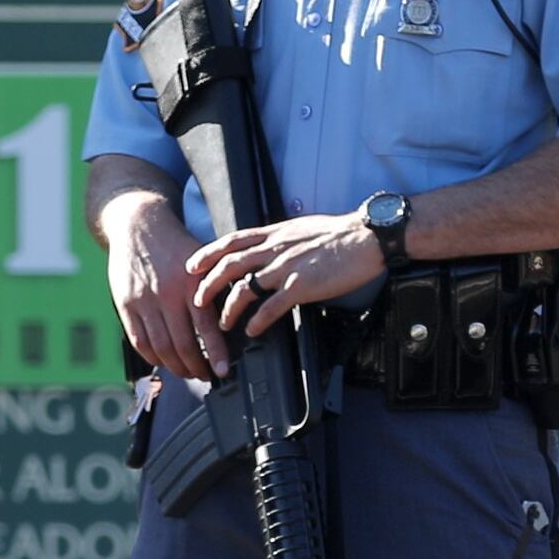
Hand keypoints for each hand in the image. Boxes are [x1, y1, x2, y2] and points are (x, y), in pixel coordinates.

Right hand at [102, 194, 220, 381]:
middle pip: (181, 344)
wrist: (139, 224)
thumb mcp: (202, 260)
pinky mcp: (125, 304)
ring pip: (160, 347)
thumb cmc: (176, 245)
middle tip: (205, 376)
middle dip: (195, 367)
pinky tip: (163, 360)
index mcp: (191, 283)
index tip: (221, 371)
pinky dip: (152, 357)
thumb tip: (234, 319)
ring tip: (186, 372)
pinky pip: (139, 340)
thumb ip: (215, 288)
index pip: (205, 327)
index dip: (215, 354)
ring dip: (175, 367)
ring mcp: (143, 301)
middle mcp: (166, 294)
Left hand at [189, 210, 381, 338]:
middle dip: (209, 284)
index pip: (232, 241)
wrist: (364, 238)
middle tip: (198, 301)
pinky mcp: (301, 286)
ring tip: (223, 323)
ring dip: (228, 308)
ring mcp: (286, 267)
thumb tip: (267, 247)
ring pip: (244, 288)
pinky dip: (257, 321)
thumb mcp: (300, 228)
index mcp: (274, 233)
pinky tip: (252, 331)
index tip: (193, 265)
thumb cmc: (338, 234)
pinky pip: (271, 307)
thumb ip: (280, 238)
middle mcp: (275, 248)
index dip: (209, 253)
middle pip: (230, 265)